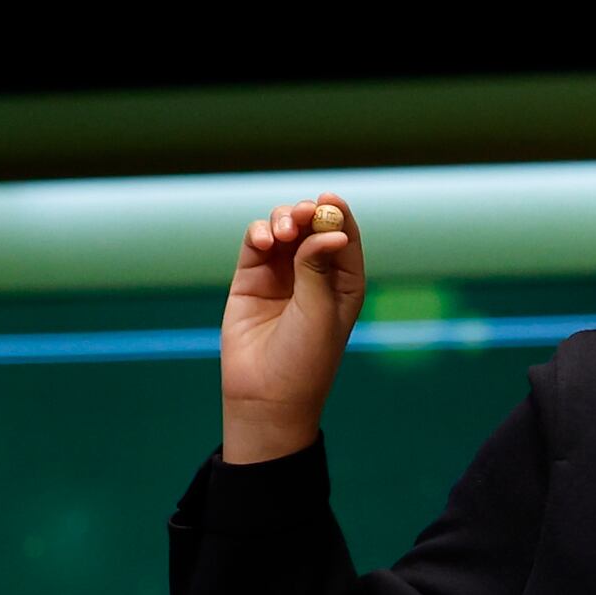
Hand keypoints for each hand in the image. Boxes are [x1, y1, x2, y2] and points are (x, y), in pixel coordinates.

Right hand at [220, 195, 364, 461]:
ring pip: (284, 230)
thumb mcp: (320, 311)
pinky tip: (265, 240)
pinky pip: (256, 244)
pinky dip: (259, 233)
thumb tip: (332, 231)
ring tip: (283, 233)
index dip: (338, 215)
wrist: (266, 394)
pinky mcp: (251, 278)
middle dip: (307, 214)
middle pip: (313, 228)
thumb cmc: (305, 359)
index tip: (330, 200)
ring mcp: (282, 275)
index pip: (344, 238)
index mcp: (345, 285)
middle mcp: (314, 276)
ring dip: (283, 220)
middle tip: (302, 215)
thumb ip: (318, 267)